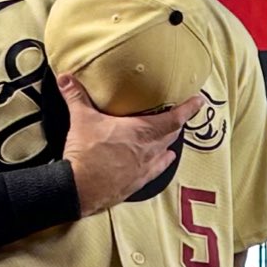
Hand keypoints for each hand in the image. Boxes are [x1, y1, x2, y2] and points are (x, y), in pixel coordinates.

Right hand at [57, 75, 199, 214]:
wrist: (80, 188)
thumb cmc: (86, 155)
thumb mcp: (81, 120)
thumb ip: (76, 96)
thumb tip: (67, 78)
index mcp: (141, 131)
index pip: (175, 117)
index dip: (189, 108)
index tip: (198, 101)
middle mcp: (148, 149)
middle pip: (173, 134)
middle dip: (179, 123)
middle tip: (182, 114)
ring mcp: (144, 167)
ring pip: (166, 151)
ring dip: (170, 141)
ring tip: (172, 134)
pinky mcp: (137, 181)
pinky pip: (157, 170)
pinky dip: (163, 162)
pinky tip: (166, 159)